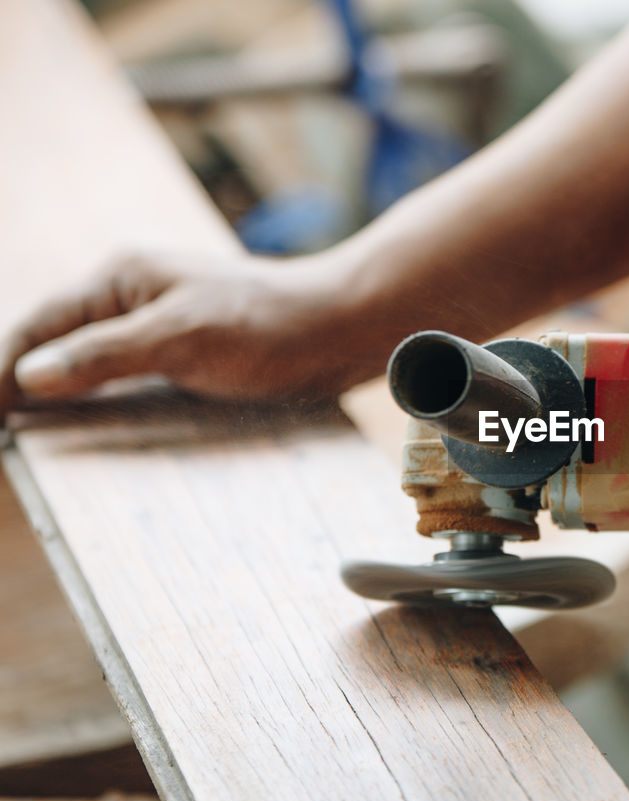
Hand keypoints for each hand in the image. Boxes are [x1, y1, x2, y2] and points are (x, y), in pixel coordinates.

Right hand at [1, 249, 387, 419]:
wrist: (342, 328)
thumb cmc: (269, 324)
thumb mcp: (181, 337)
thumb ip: (105, 355)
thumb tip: (29, 376)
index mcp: (121, 279)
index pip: (38, 327)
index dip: (1, 372)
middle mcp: (134, 298)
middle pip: (57, 346)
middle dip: (21, 387)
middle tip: (5, 437)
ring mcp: (160, 327)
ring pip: (91, 367)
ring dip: (61, 401)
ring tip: (29, 441)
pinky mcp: (187, 356)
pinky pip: (129, 382)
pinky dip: (103, 406)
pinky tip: (93, 435)